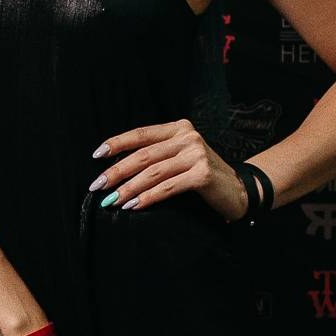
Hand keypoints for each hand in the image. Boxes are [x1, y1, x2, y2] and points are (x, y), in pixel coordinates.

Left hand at [90, 118, 248, 223]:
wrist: (238, 190)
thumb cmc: (202, 176)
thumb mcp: (179, 158)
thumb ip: (156, 156)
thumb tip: (116, 169)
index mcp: (178, 129)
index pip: (141, 134)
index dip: (117, 143)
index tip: (96, 155)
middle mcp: (188, 137)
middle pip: (143, 155)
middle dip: (117, 171)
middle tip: (98, 186)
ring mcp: (196, 154)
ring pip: (153, 172)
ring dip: (128, 188)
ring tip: (112, 200)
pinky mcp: (202, 174)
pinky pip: (167, 187)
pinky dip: (148, 198)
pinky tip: (133, 206)